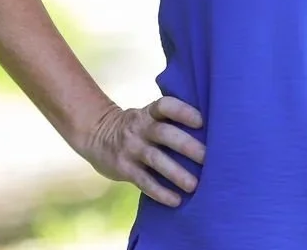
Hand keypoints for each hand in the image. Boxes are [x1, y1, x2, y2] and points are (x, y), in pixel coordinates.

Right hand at [78, 96, 205, 206]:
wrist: (97, 134)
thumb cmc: (138, 127)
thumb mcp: (147, 116)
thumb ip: (169, 121)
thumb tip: (209, 133)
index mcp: (148, 112)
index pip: (165, 106)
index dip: (183, 111)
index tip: (201, 121)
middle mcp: (140, 128)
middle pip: (164, 134)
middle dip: (186, 145)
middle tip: (208, 157)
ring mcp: (131, 148)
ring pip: (155, 159)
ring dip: (176, 172)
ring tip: (194, 185)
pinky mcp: (124, 168)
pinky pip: (144, 181)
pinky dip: (160, 192)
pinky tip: (176, 200)